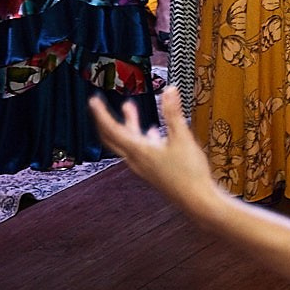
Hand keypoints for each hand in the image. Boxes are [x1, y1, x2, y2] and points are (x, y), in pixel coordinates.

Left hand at [90, 86, 214, 213]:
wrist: (196, 199)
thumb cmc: (189, 172)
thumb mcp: (182, 138)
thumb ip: (173, 113)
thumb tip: (169, 90)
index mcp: (138, 151)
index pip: (112, 130)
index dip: (101, 114)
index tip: (93, 101)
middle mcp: (136, 159)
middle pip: (113, 138)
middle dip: (106, 120)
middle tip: (99, 105)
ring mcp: (143, 166)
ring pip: (127, 142)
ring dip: (127, 124)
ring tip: (130, 108)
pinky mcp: (152, 170)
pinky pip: (140, 150)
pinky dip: (141, 136)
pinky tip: (153, 131)